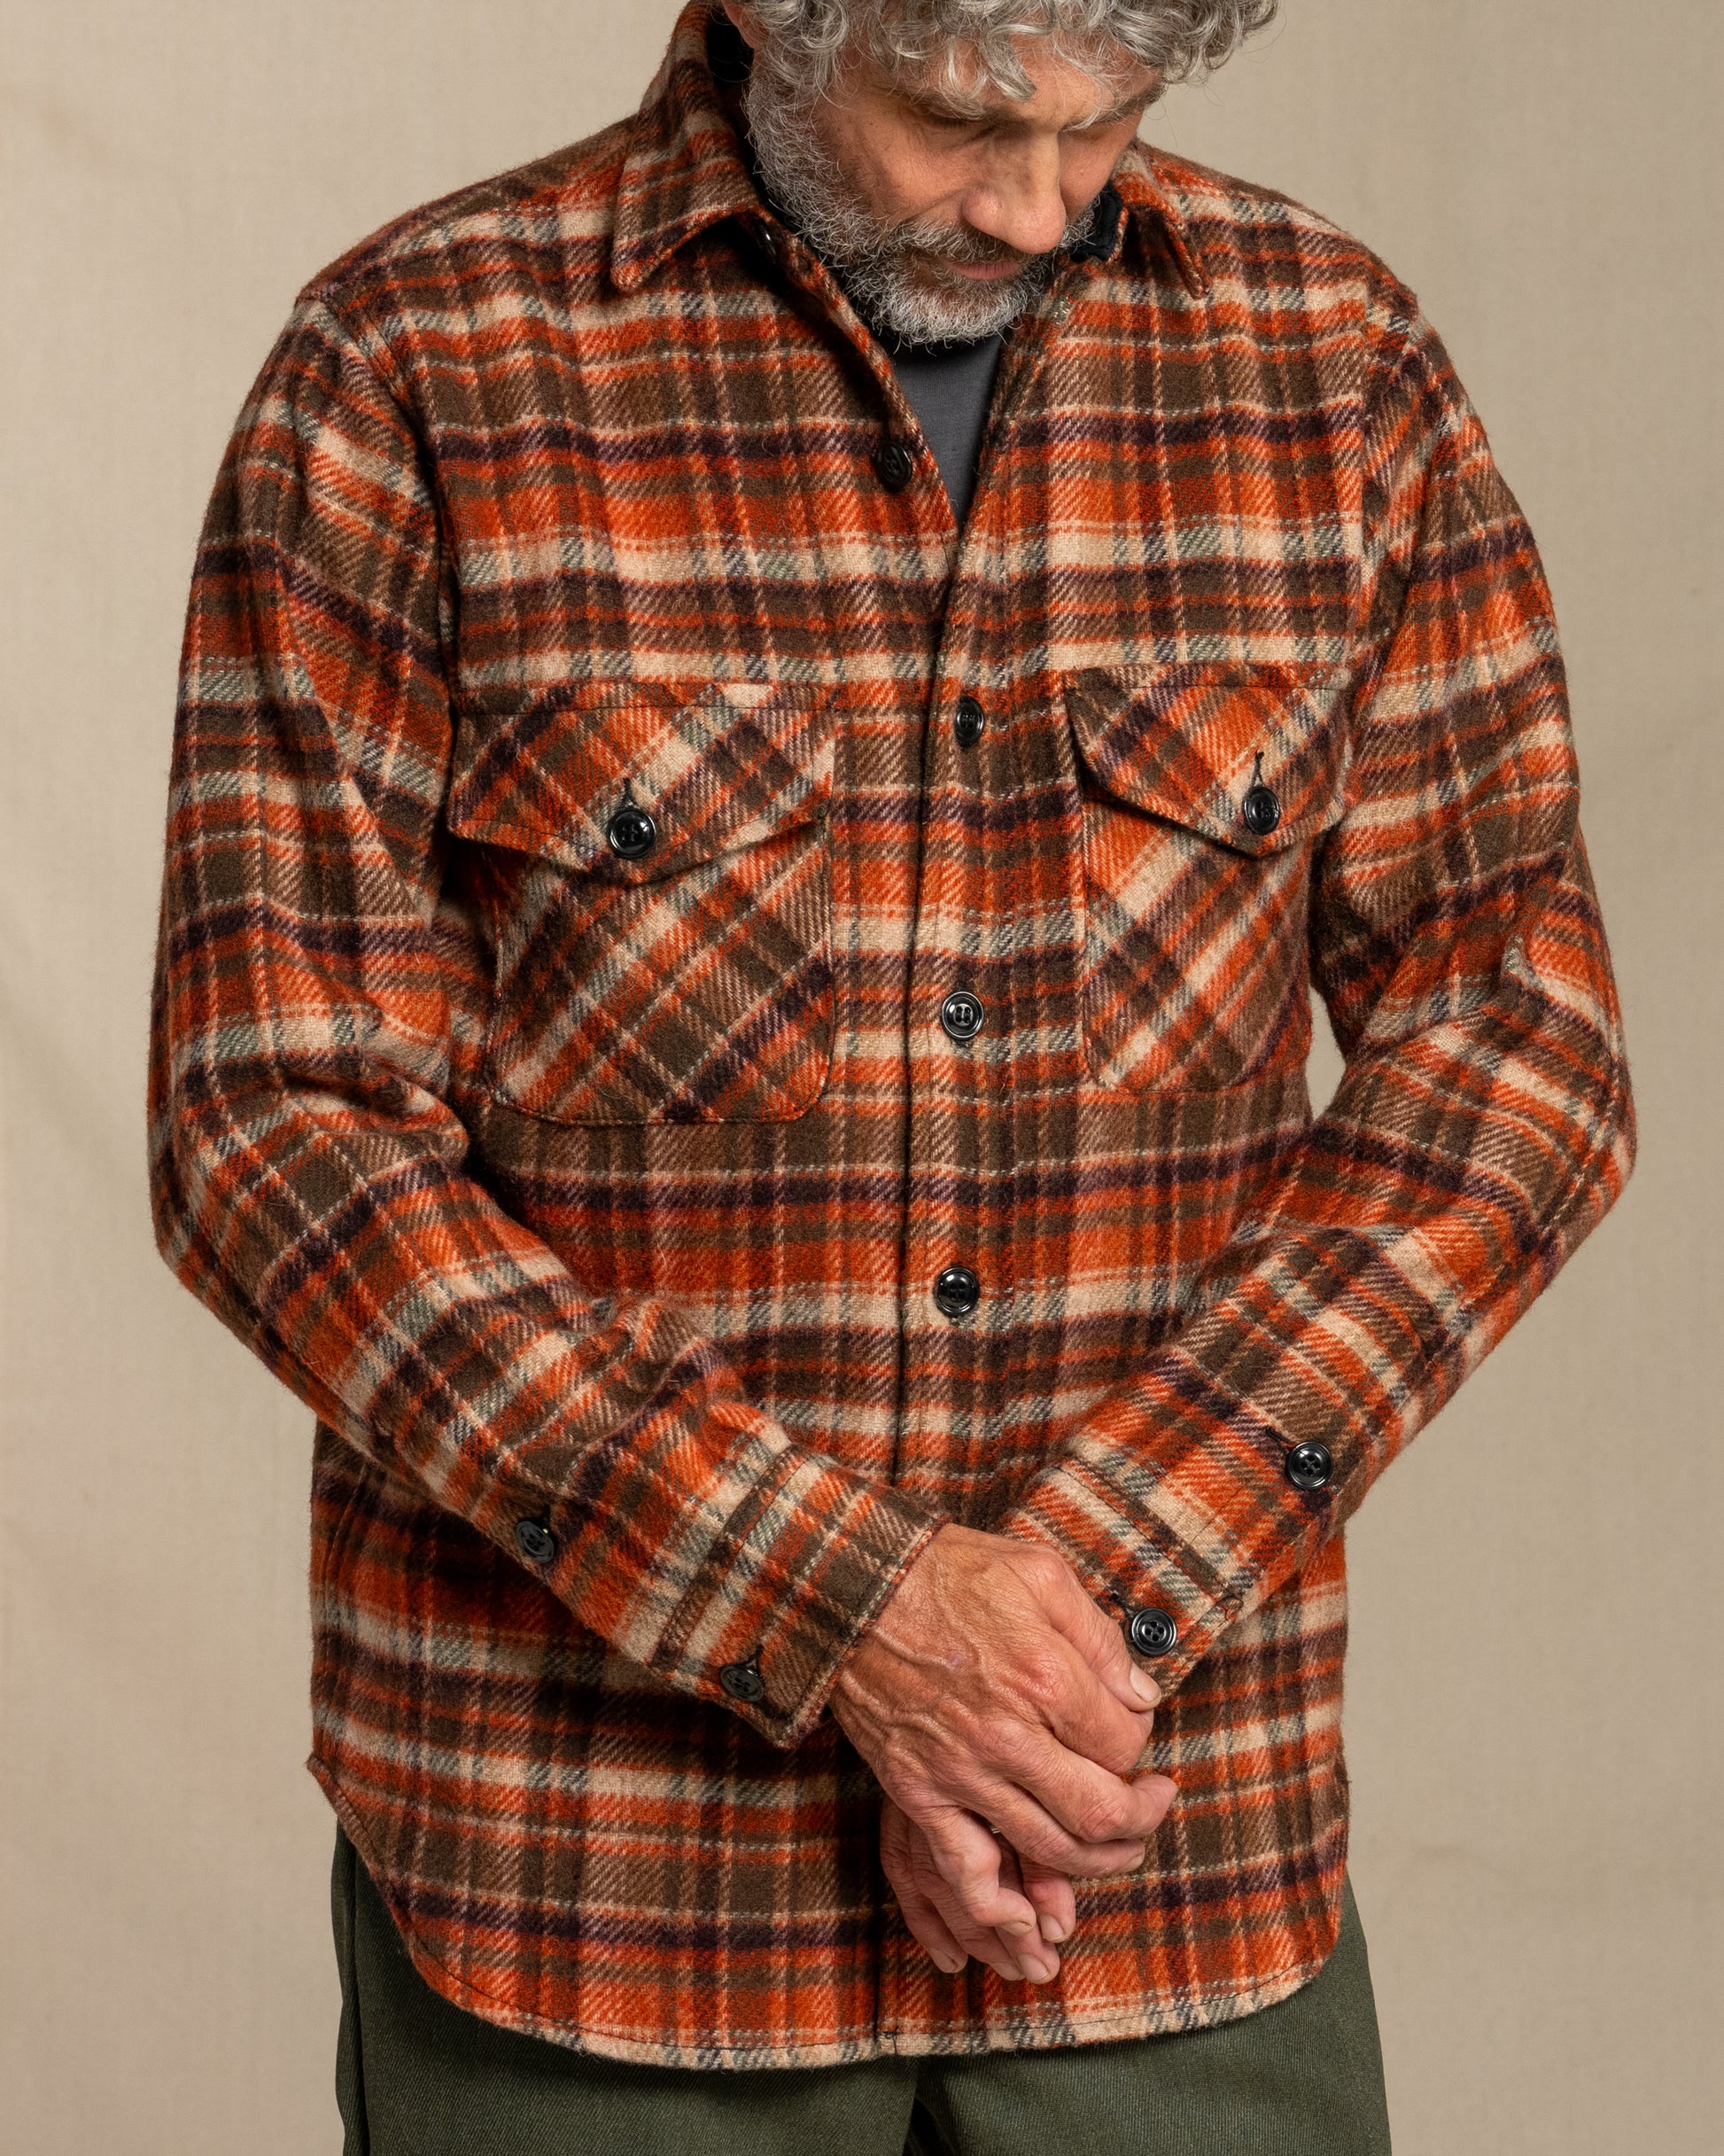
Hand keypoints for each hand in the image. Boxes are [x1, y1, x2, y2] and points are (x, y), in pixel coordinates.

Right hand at [830, 1524, 1176, 1950]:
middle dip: (1141, 1818)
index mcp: (1045, 1676)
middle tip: (1153, 1802)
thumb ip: (1099, 1637)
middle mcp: (1010, 1736)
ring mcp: (962, 1772)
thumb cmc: (946, 1572)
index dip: (1142, 1743)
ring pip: (1050, 1849)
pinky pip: (967, 1870)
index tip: (1134, 1730)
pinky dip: (1003, 1908)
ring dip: (1098, 1862)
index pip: (1124, 1744)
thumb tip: (1141, 1695)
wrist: (852, 1589)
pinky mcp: (920, 1794)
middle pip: (1101, 1811)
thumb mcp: (1040, 1573)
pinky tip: (1030, 1917)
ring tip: (1117, 1846)